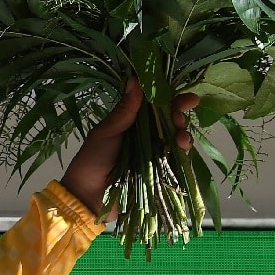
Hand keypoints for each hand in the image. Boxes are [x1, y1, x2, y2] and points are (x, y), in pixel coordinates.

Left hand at [61, 79, 194, 218]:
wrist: (88, 196)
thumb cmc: (92, 160)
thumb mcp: (106, 132)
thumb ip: (124, 110)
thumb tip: (135, 79)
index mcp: (131, 122)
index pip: (155, 106)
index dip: (172, 100)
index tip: (186, 97)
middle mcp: (145, 135)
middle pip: (169, 121)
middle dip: (179, 116)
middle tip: (179, 117)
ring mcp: (153, 153)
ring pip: (176, 138)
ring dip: (182, 133)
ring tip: (181, 136)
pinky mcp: (159, 171)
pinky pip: (175, 158)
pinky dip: (182, 152)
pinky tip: (183, 147)